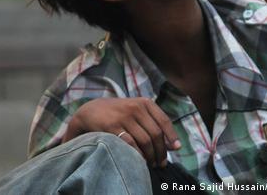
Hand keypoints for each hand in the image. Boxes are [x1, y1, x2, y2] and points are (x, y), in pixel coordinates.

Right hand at [64, 97, 181, 166]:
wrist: (91, 110)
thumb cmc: (118, 113)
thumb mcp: (136, 110)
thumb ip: (153, 122)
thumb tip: (173, 144)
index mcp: (144, 102)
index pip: (164, 121)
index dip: (172, 136)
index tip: (176, 148)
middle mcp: (135, 107)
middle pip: (156, 134)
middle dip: (161, 151)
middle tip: (161, 162)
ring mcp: (124, 117)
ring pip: (145, 141)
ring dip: (151, 156)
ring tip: (152, 163)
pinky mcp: (113, 127)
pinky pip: (131, 144)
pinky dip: (138, 155)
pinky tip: (140, 160)